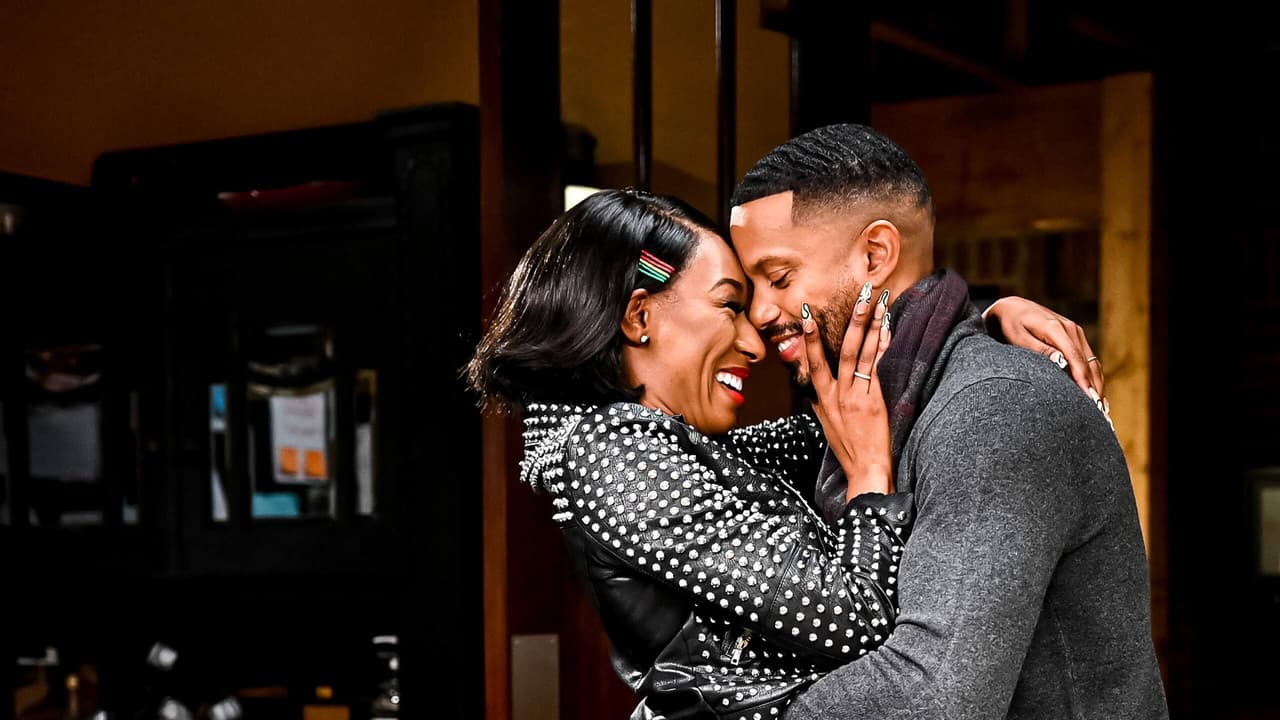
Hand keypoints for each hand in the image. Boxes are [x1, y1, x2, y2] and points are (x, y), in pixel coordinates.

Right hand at [801, 284, 893, 500]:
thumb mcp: (827, 427)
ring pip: (860, 353)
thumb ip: (820, 408)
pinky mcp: (874, 400)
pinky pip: (877, 366)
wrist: (864, 470)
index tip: (806, 316)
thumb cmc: (848, 451)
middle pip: (842, 349)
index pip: (813, 362)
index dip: (809, 338)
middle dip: (852, 319)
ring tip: (877, 302)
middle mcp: (838, 393)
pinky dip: (882, 346)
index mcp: (823, 399)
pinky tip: (888, 329)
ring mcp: (856, 395)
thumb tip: (813, 396)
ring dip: (870, 325)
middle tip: (860, 296)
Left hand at [984, 296, 1109, 417]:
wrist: (1012, 307)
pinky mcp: (1076, 337)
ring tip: (1101, 409)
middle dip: (1095, 387)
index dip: (1084, 379)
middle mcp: (1070, 329)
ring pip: (1093, 362)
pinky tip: (1096, 394)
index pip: (1075, 357)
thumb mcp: (1018, 337)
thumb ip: (1039, 350)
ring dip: (1098, 384)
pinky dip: (1094, 377)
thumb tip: (1060, 362)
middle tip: (1099, 413)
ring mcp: (1076, 333)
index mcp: (1056, 328)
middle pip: (1088, 362)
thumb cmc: (1010, 324)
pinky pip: (1089, 360)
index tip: (1089, 398)